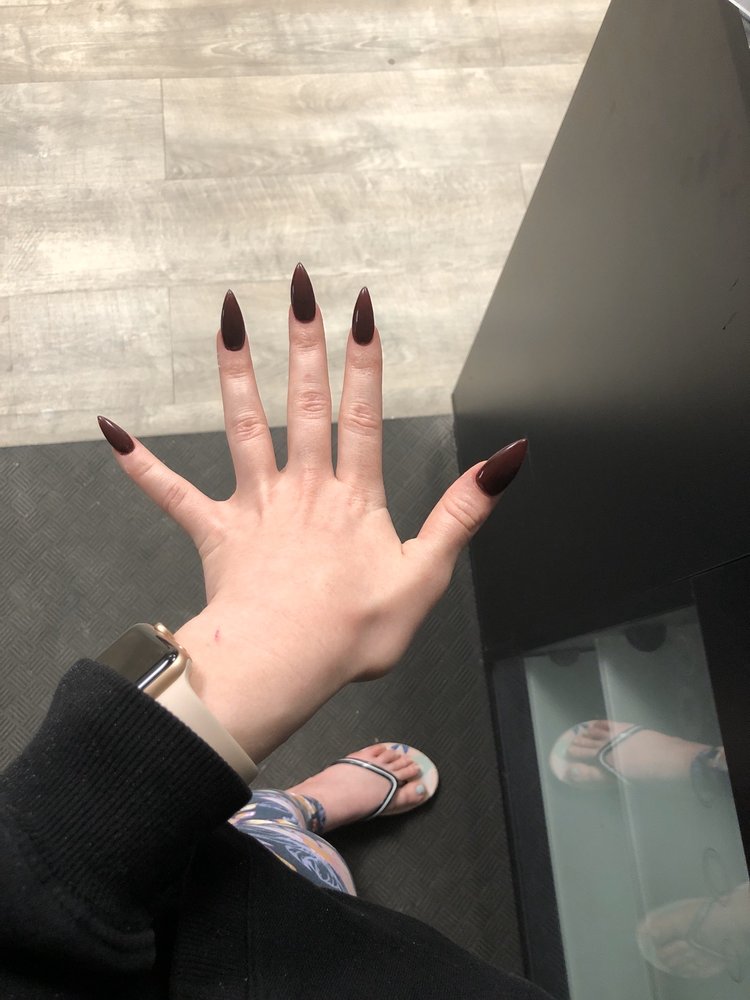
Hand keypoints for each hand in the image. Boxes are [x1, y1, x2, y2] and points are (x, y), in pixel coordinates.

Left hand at [98, 265, 526, 759]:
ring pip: (245, 426)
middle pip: (305, 402)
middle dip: (304, 342)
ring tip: (228, 318)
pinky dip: (142, 464)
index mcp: (354, 498)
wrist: (283, 667)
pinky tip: (111, 431)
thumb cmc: (353, 631)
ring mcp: (256, 506)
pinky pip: (173, 494)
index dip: (364, 361)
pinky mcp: (217, 531)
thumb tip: (506, 459)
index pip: (362, 415)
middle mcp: (304, 488)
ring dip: (236, 371)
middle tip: (298, 284)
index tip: (360, 308)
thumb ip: (462, 513)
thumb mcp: (425, 575)